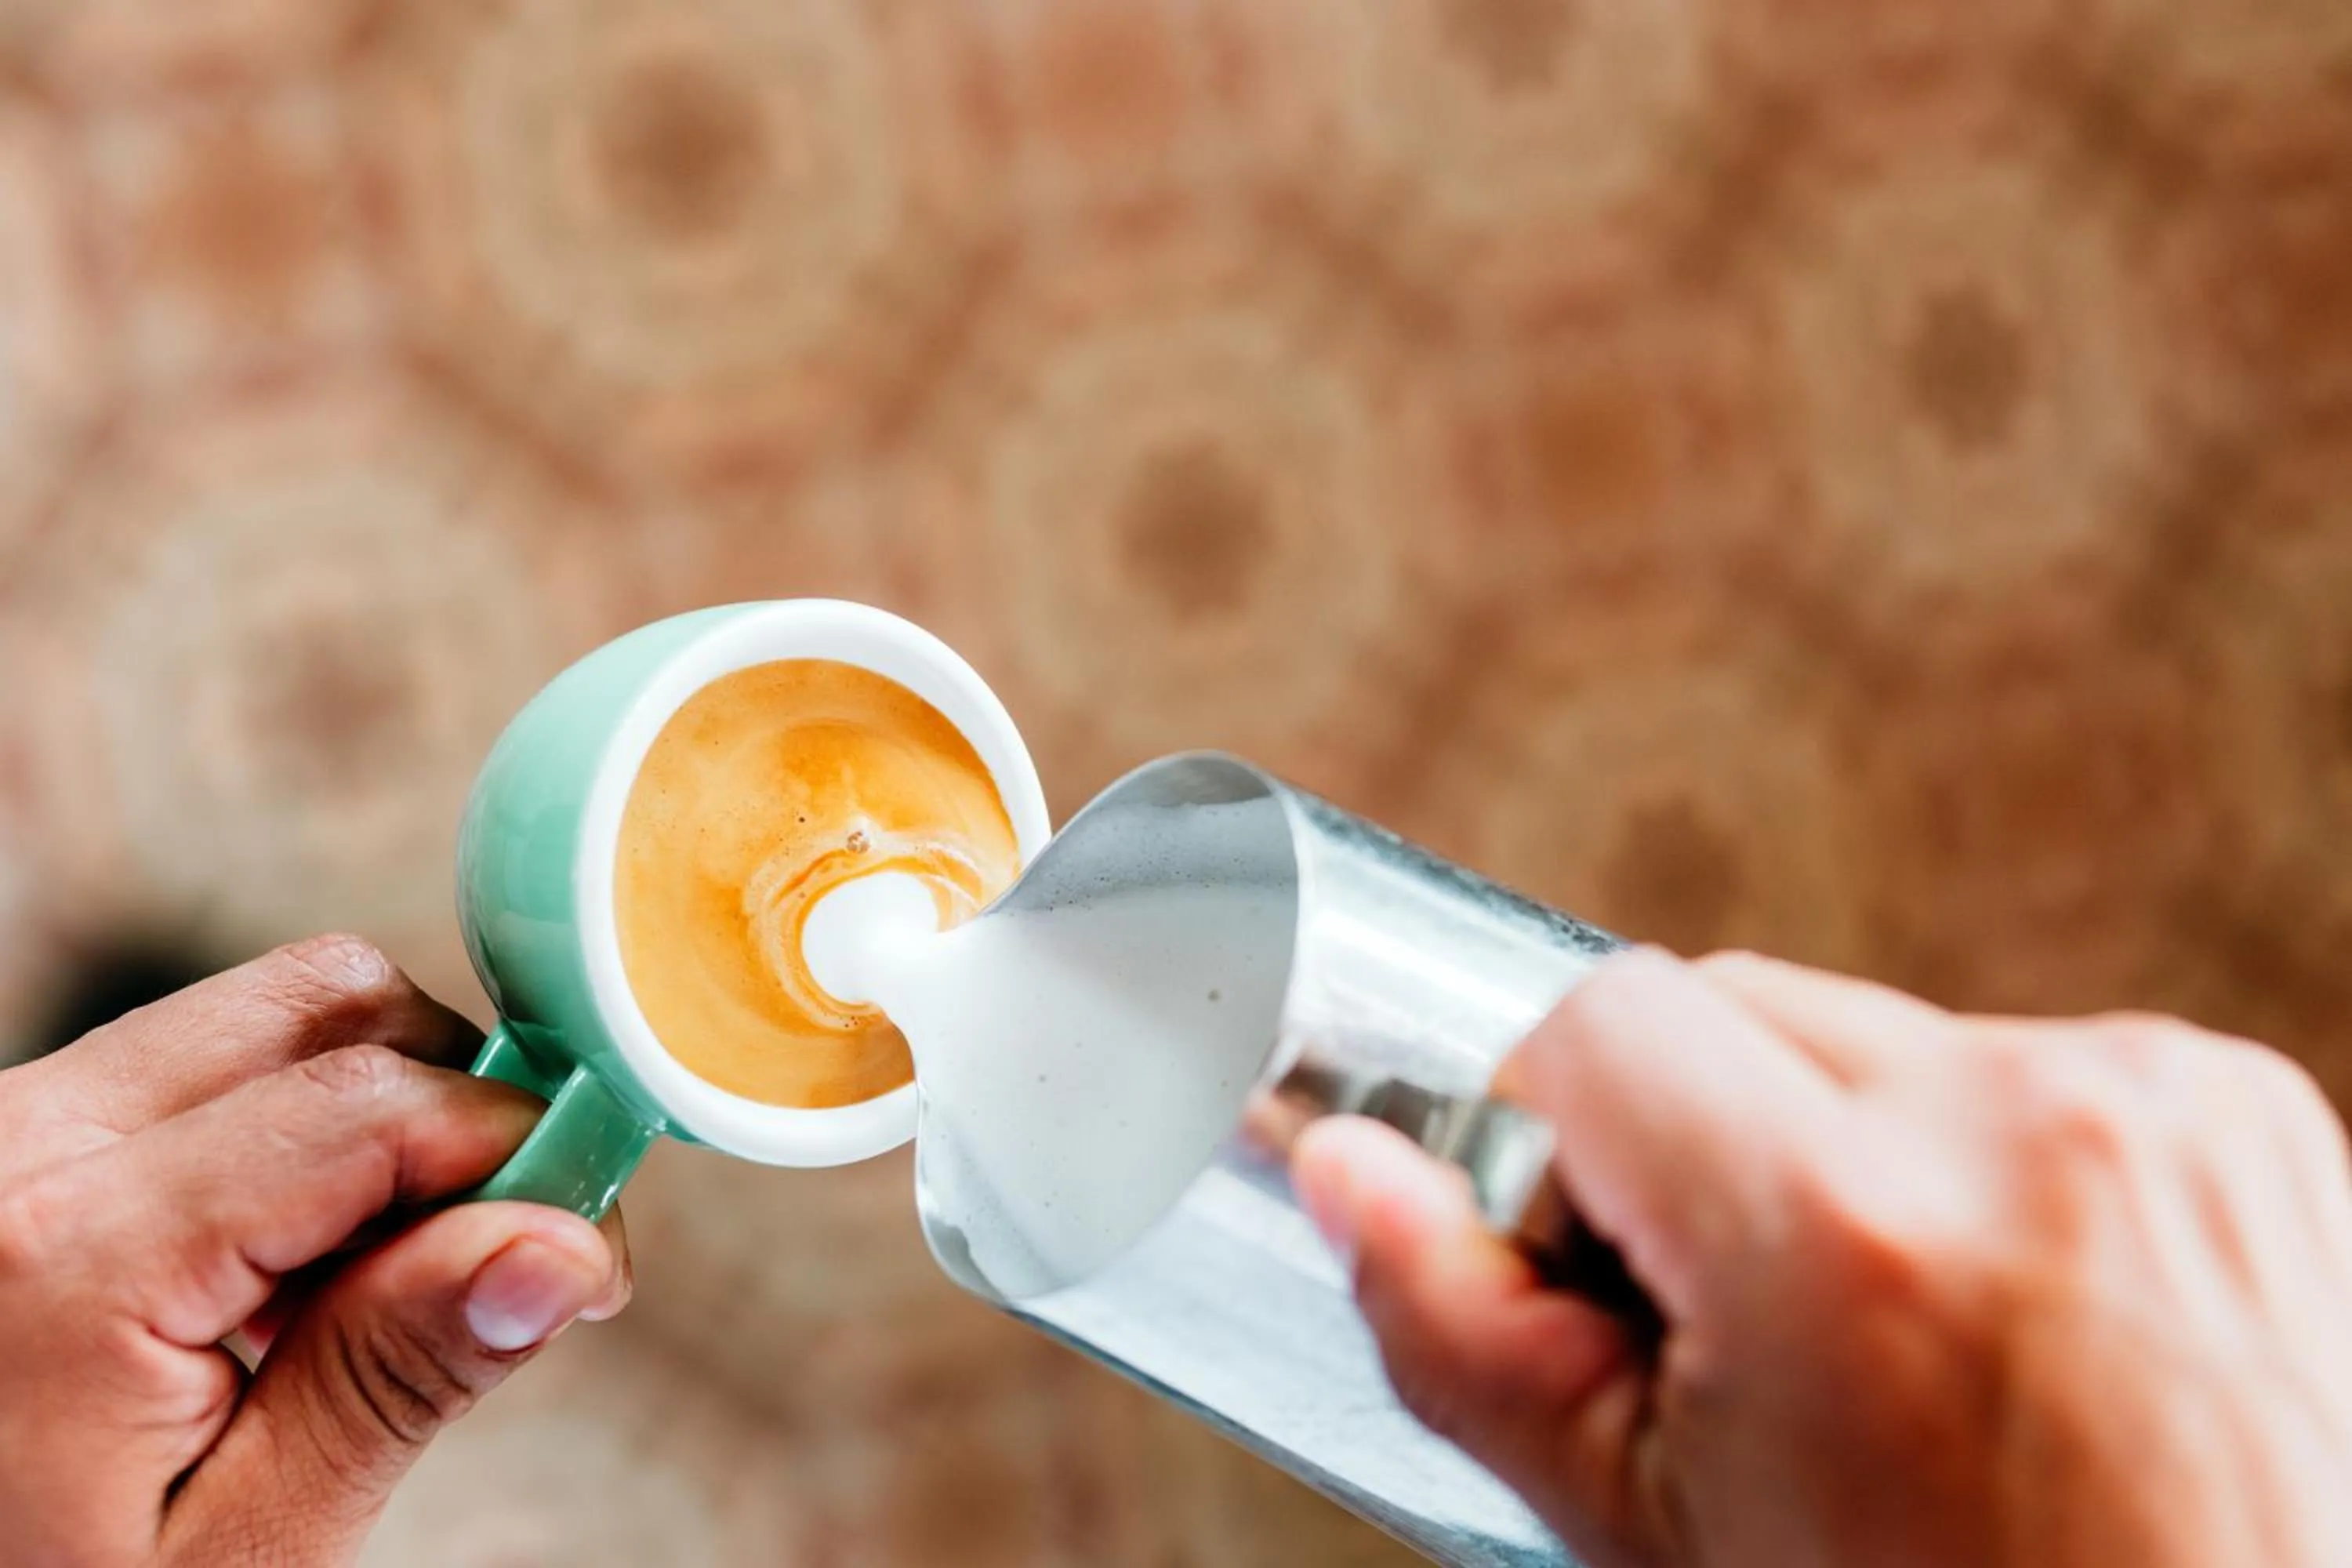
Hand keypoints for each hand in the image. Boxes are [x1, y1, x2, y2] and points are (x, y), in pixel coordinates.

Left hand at [0, 934, 630, 1564]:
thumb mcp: (239, 1552)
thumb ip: (393, 1379)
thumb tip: (557, 1247)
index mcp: (65, 1257)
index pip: (371, 1105)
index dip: (521, 1152)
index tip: (583, 1250)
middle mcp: (19, 1147)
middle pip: (329, 1008)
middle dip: (456, 1106)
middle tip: (502, 1253)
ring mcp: (12, 1129)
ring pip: (276, 1019)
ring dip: (383, 1119)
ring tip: (386, 1285)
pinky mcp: (25, 1141)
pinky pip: (207, 1069)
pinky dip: (299, 1138)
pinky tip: (302, 1275)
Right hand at [1294, 948, 2351, 1567]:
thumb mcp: (1664, 1544)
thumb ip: (1465, 1338)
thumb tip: (1343, 1169)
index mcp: (1845, 1232)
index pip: (1590, 1022)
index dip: (1559, 1150)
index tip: (1608, 1278)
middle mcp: (2015, 1122)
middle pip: (1729, 1006)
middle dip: (1692, 1144)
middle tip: (1748, 1333)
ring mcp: (2150, 1100)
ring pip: (1870, 1034)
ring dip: (1838, 1147)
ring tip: (1903, 1339)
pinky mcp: (2239, 1101)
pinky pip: (2016, 1065)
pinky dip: (1978, 1159)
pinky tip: (2015, 1311)